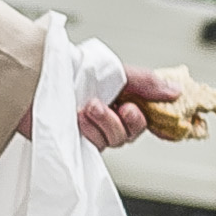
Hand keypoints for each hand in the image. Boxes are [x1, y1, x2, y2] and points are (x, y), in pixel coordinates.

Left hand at [84, 63, 215, 149]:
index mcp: (125, 97)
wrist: (40, 80)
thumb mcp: (119, 72)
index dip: (163, 119)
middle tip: (121, 107)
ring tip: (91, 107)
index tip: (171, 118)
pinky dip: (91, 131)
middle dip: (130, 120)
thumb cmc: (74, 71)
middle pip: (136, 130)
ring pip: (118, 139)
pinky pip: (98, 144)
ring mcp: (97, 128)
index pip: (151, 113)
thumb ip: (148, 83)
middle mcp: (113, 114)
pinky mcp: (82, 140)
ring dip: (106, 123)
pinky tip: (80, 118)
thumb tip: (176, 91)